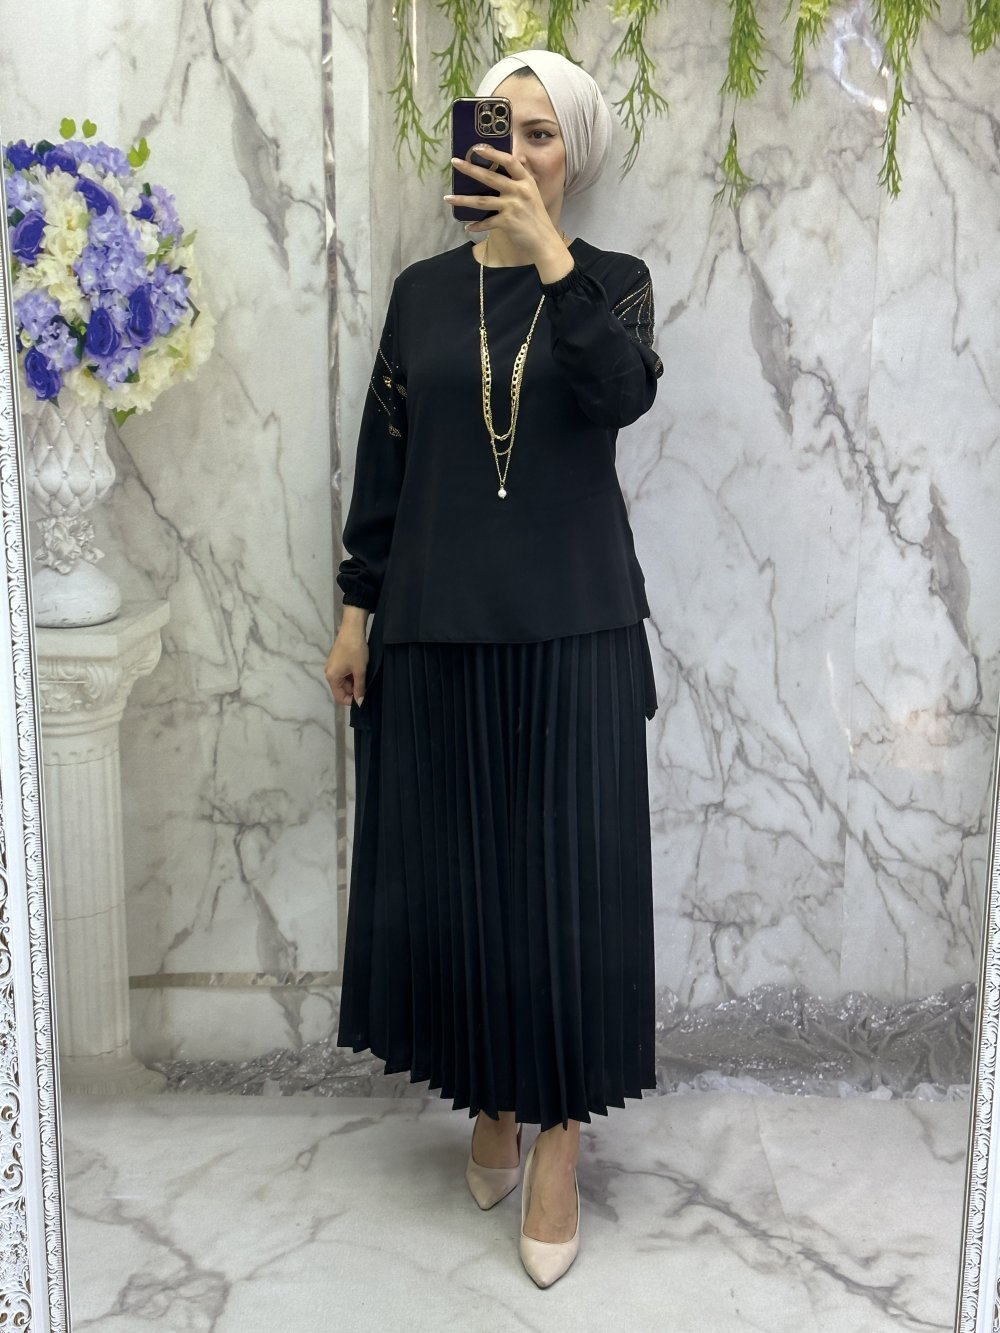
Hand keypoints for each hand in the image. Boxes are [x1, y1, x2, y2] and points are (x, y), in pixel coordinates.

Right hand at [325, 626, 367, 705]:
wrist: (352, 629)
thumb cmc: (355, 650)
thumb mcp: (360, 671)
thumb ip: (360, 688)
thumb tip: (360, 703)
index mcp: (332, 677)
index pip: (339, 697)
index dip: (351, 701)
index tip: (363, 699)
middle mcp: (329, 673)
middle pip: (342, 689)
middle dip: (354, 690)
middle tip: (367, 686)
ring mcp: (333, 666)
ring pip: (344, 681)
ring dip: (354, 682)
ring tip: (365, 676)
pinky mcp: (337, 661)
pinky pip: (344, 673)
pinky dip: (352, 675)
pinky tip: (361, 670)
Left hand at [445, 143, 564, 264]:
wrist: (544, 241)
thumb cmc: (537, 217)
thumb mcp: (533, 193)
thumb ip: (524, 176)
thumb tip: (520, 157)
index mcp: (526, 181)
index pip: (509, 161)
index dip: (493, 153)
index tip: (477, 148)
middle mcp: (519, 191)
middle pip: (490, 177)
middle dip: (470, 169)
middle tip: (454, 162)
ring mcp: (513, 206)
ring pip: (482, 201)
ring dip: (463, 200)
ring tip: (448, 198)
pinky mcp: (507, 222)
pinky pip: (487, 222)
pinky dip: (477, 225)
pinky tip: (467, 227)